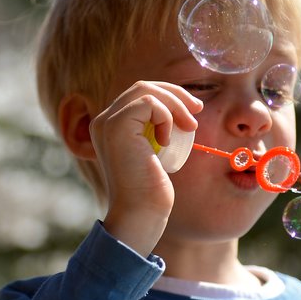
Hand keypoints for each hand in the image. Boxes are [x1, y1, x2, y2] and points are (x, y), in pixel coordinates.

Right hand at [91, 81, 200, 255]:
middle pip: (141, 86)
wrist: (140, 213)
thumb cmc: (150, 190)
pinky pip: (148, 102)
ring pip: (145, 90)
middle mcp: (103, 121)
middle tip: (197, 112)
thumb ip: (156, 129)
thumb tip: (183, 107)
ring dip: (174, 104)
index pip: (139, 95)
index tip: (193, 110)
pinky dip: (166, 116)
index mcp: (110, 126)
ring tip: (189, 127)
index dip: (168, 95)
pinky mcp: (116, 126)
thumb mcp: (156, 151)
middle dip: (175, 94)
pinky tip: (168, 140)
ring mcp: (107, 122)